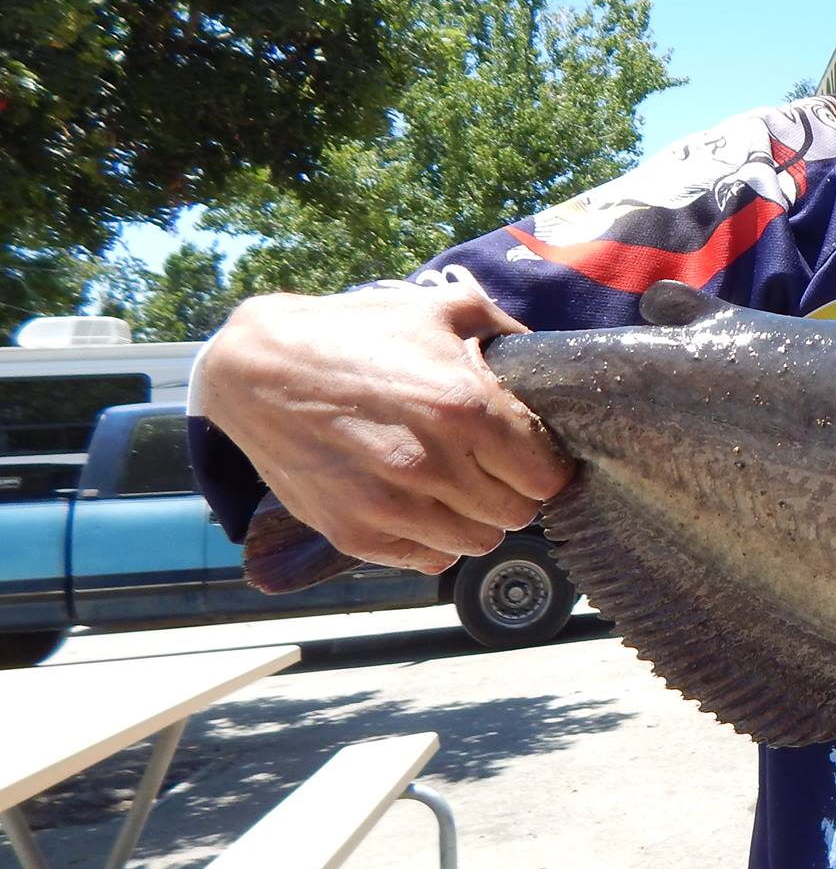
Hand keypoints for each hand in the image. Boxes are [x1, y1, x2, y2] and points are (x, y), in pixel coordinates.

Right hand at [204, 275, 572, 573]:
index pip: (547, 476)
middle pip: (518, 514)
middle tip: (492, 465)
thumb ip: (504, 330)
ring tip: (455, 483)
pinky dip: (434, 539)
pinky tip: (419, 503)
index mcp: (466, 410)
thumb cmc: (354, 334)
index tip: (529, 451)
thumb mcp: (439, 310)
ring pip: (478, 543)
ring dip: (476, 517)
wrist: (256, 371)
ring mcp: (392, 507)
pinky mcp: (355, 533)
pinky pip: (428, 559)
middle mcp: (434, 466)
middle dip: (514, 489)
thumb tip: (544, 354)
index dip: (545, 464)